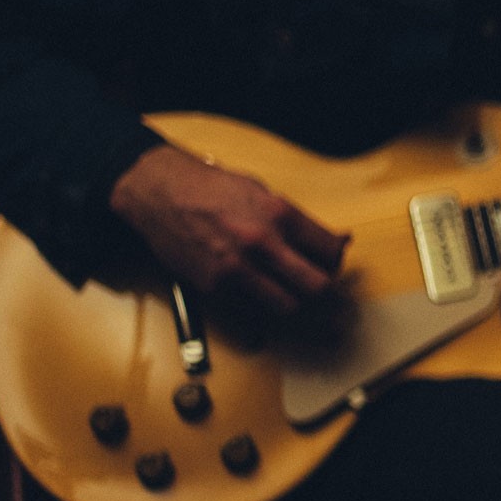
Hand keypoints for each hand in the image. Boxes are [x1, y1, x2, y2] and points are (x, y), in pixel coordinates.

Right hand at [108, 144, 345, 314]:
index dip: (335, 260)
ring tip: (288, 290)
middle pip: (316, 286)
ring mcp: (237, 268)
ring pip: (288, 306)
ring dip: (293, 301)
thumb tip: (339, 240)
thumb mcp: (264, 192)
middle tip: (316, 283)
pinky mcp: (214, 287)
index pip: (330, 252)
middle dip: (322, 288)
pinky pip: (251, 311)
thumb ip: (299, 222)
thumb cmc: (213, 189)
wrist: (162, 194)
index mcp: (281, 214)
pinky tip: (259, 293)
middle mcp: (262, 243)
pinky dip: (261, 308)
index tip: (329, 261)